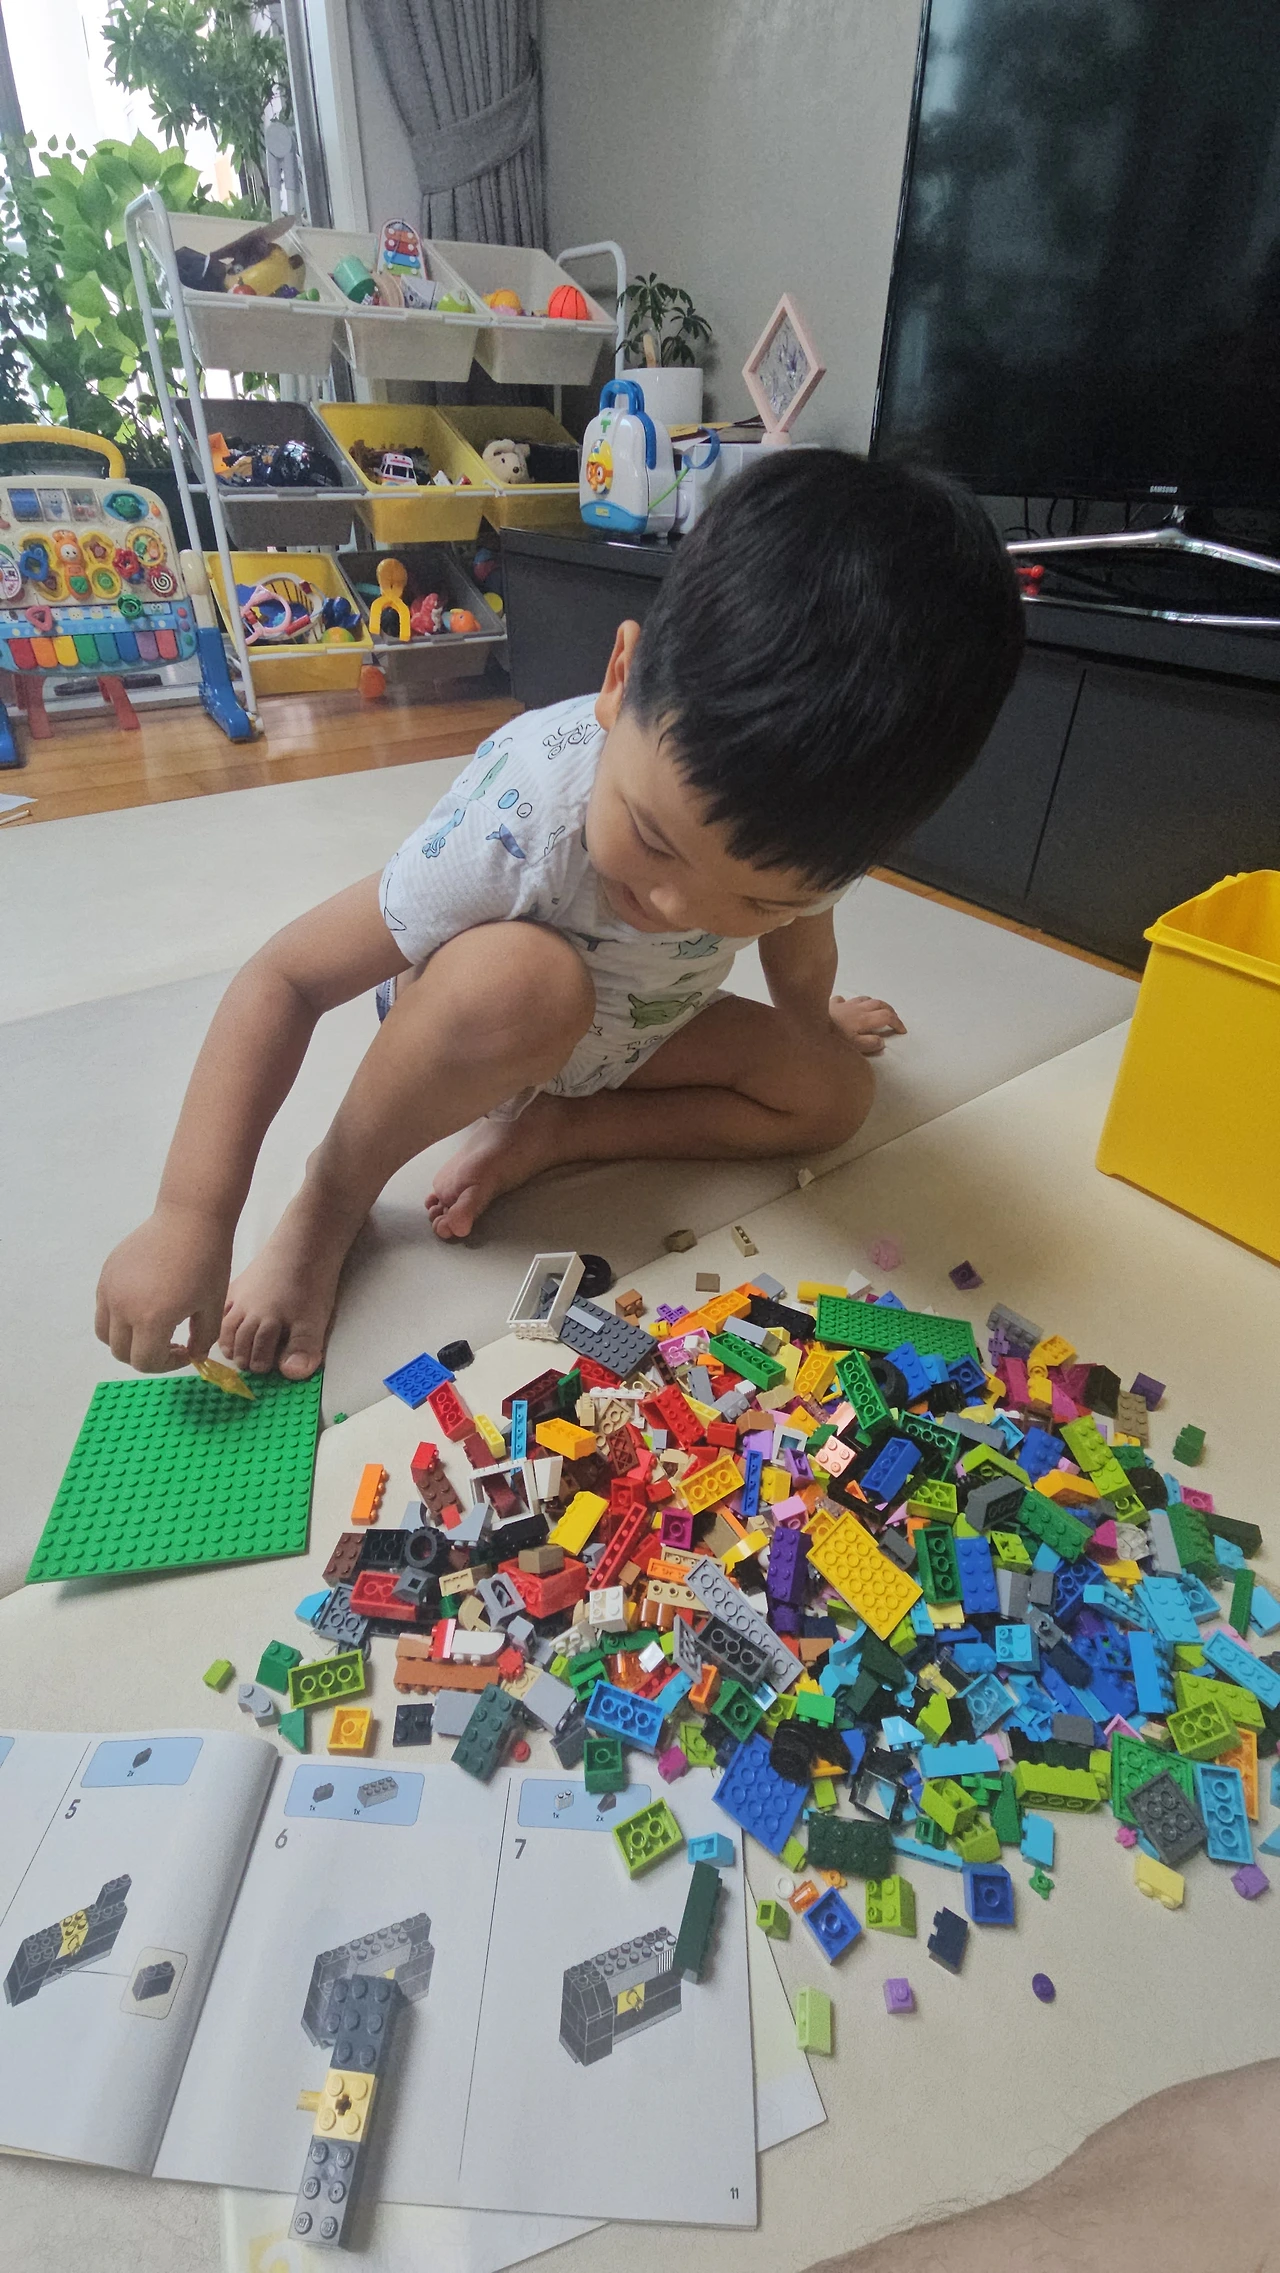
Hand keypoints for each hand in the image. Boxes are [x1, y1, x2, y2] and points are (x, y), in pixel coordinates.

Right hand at [95, 1204, 233, 1373]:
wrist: (190, 1218)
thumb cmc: (208, 1261)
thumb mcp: (212, 1306)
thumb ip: (201, 1339)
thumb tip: (192, 1357)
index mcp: (151, 1319)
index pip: (145, 1362)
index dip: (166, 1364)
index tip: (183, 1350)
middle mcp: (123, 1307)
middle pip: (121, 1353)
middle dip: (146, 1355)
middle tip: (169, 1343)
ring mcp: (110, 1289)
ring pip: (105, 1333)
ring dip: (126, 1339)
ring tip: (152, 1326)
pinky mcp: (106, 1274)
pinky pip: (103, 1308)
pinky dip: (118, 1317)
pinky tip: (144, 1302)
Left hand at [829, 994, 906, 1055]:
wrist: (809, 1024)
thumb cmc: (833, 1037)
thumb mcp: (854, 1046)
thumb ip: (870, 1044)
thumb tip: (881, 1041)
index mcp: (865, 1019)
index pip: (887, 1017)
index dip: (897, 1023)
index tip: (902, 1031)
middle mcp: (858, 1008)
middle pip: (879, 1004)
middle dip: (890, 1010)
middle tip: (894, 1019)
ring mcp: (845, 1004)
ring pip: (865, 999)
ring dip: (874, 1003)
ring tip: (876, 1010)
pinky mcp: (832, 1004)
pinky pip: (844, 1000)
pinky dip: (850, 1002)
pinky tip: (848, 1006)